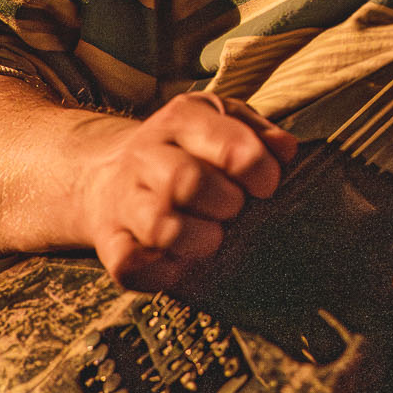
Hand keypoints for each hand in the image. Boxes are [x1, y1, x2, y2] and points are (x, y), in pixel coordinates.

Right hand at [70, 91, 299, 291]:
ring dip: (200, 240)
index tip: (267, 185)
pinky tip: (183, 261)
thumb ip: (258, 133)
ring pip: (161, 228)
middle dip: (226, 203)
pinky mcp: (109, 244)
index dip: (258, 169)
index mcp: (180, 120)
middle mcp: (145, 156)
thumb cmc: (184, 150)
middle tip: (235, 210)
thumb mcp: (220, 122)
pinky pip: (133, 267)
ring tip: (212, 237)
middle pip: (188, 182)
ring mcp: (123, 201)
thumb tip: (286, 151)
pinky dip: (165, 272)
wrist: (106, 173)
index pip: (227, 144)